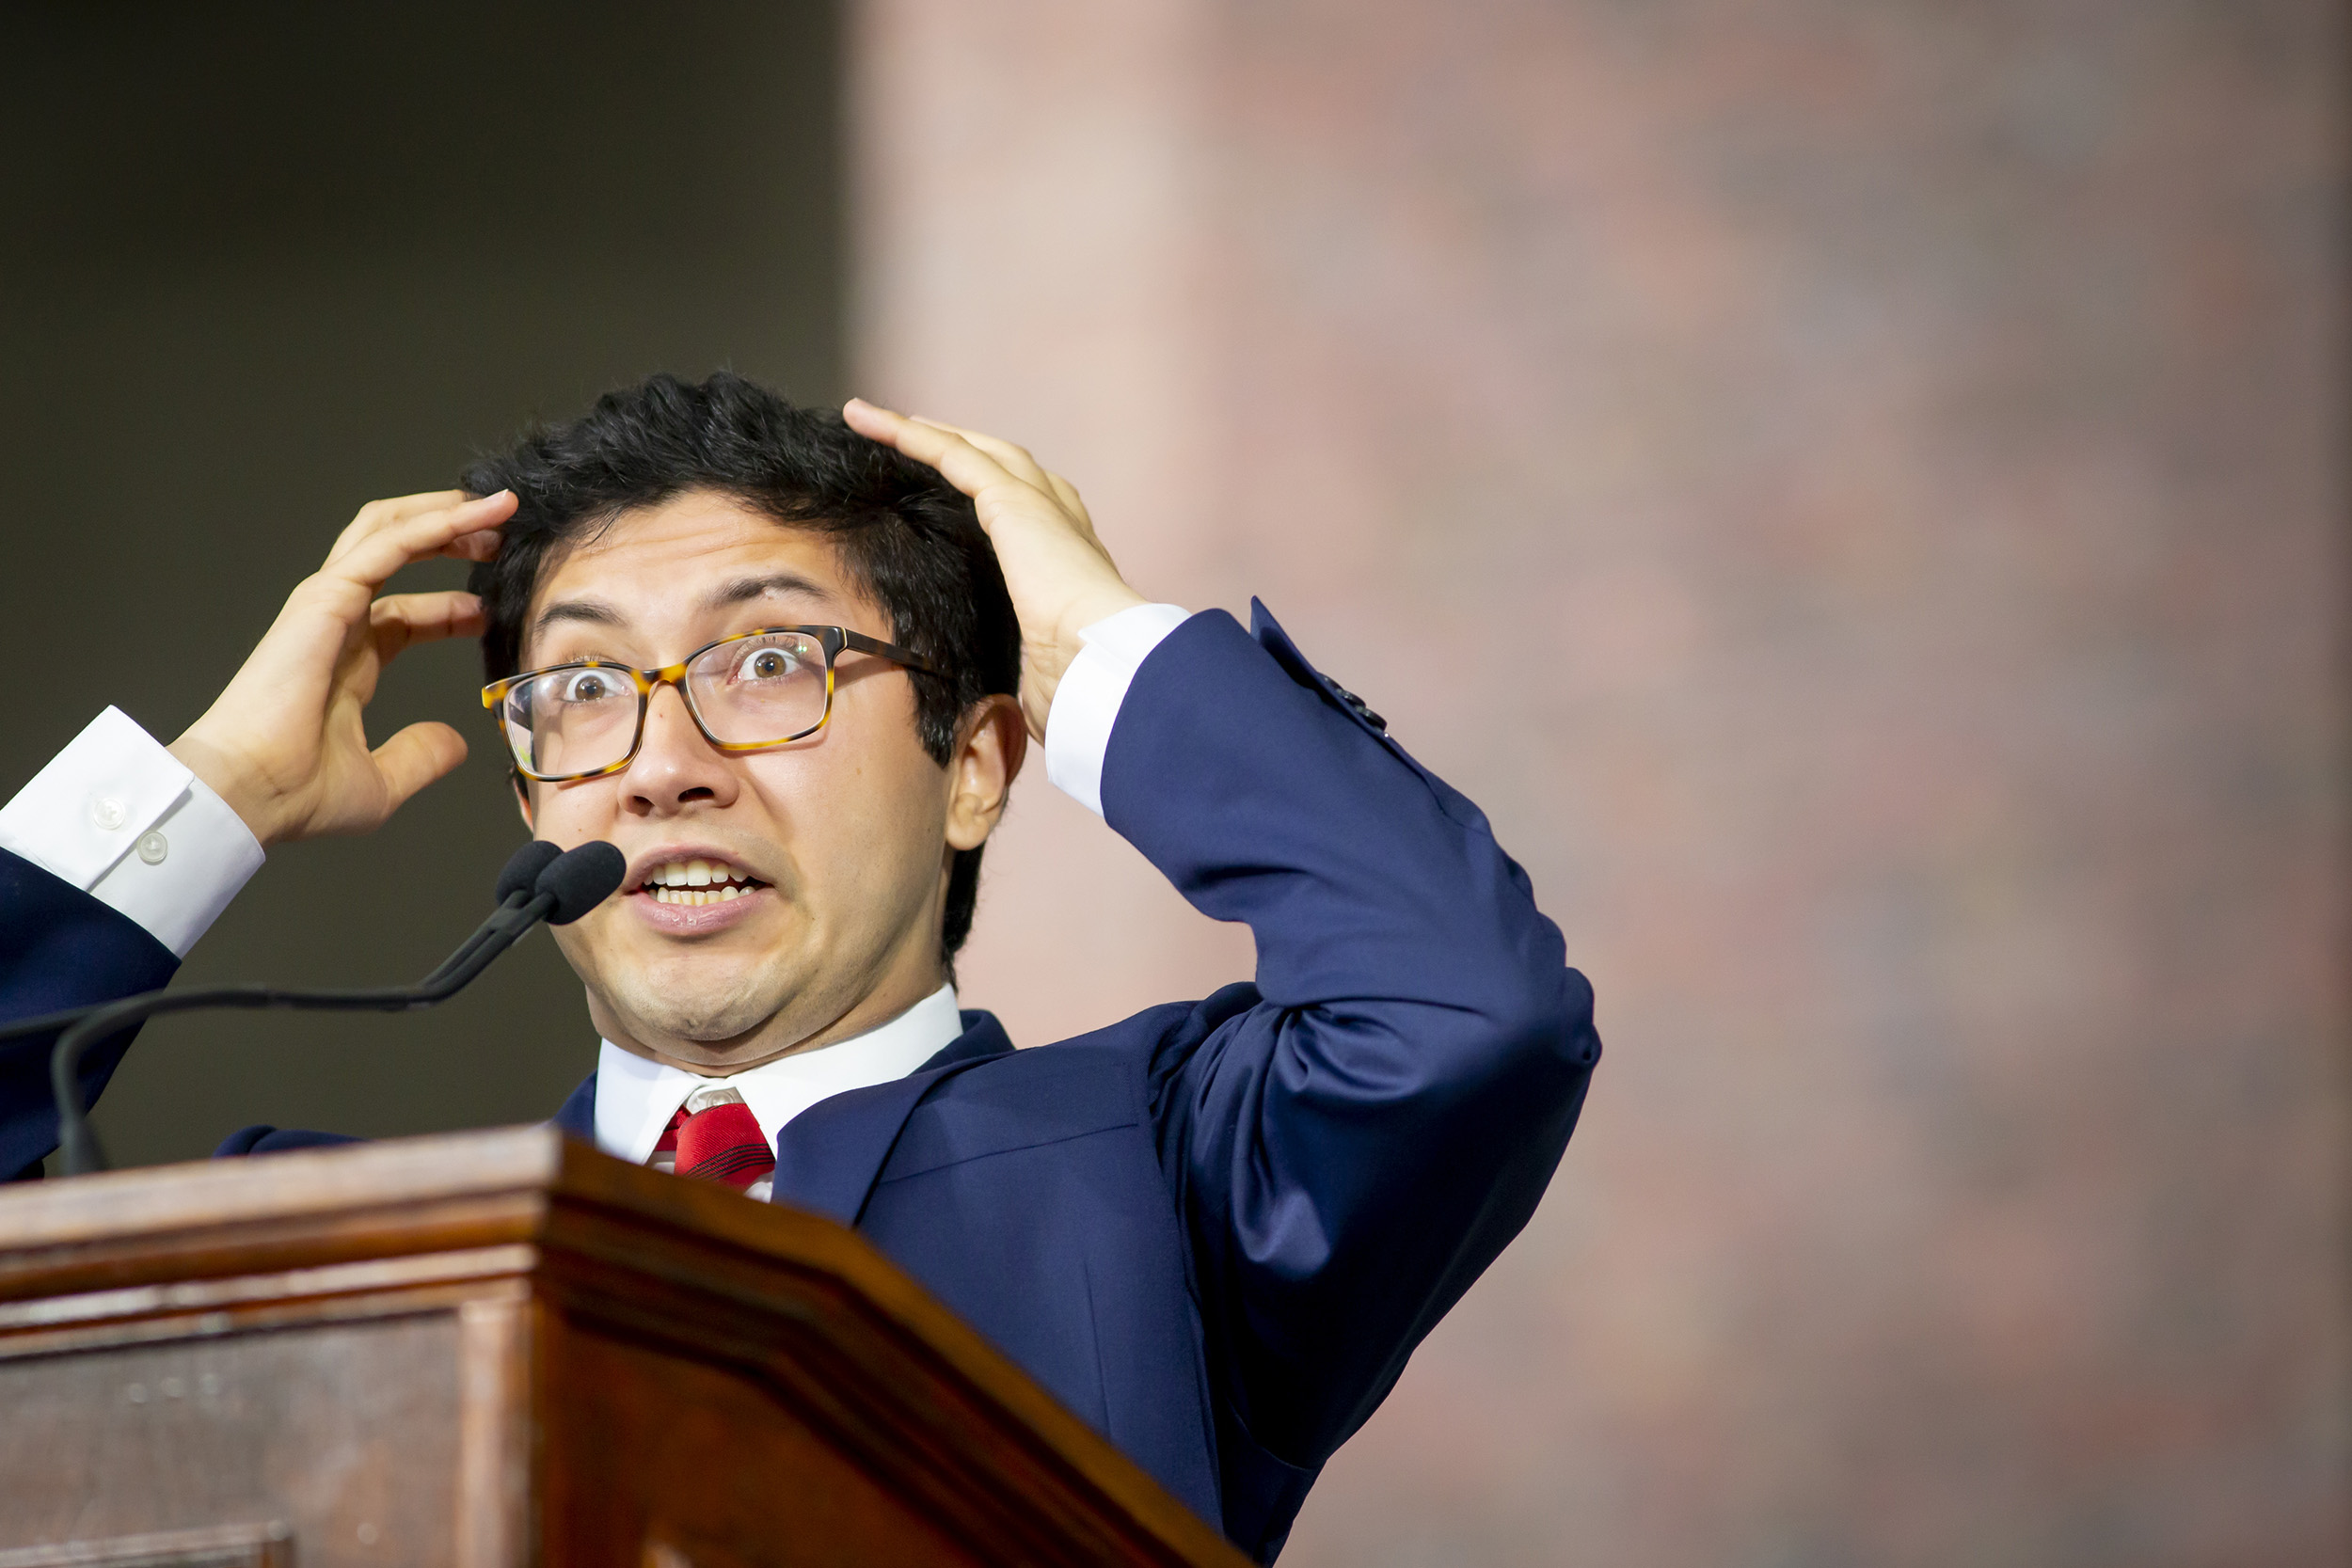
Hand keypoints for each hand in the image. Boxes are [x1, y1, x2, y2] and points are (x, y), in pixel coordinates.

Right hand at [167, 490, 517, 847]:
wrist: (252, 793)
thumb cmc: (298, 793)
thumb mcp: (382, 782)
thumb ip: (421, 757)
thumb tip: (456, 743)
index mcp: (349, 663)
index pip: (404, 617)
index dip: (448, 609)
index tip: (489, 611)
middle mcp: (338, 625)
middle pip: (394, 555)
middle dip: (446, 538)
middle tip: (499, 535)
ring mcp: (329, 605)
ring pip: (388, 532)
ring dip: (444, 514)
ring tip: (498, 505)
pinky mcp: (327, 595)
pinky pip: (388, 545)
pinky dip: (433, 525)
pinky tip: (474, 517)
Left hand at [842, 399, 1144, 737]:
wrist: (1100, 661)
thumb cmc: (1080, 684)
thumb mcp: (1040, 673)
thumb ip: (1019, 671)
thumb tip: (999, 710)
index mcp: (1070, 559)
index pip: (1028, 511)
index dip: (991, 492)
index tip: (958, 490)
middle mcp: (1060, 521)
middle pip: (1001, 465)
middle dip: (956, 446)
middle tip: (914, 436)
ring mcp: (1039, 504)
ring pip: (971, 450)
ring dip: (922, 431)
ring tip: (872, 419)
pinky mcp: (1013, 501)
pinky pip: (951, 455)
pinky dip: (909, 435)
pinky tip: (871, 423)